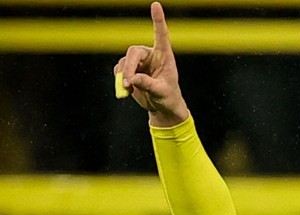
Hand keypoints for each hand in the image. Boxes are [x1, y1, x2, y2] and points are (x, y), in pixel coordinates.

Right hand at [113, 2, 187, 126]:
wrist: (161, 106)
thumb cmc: (168, 97)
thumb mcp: (161, 92)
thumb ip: (148, 85)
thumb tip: (132, 79)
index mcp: (164, 56)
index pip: (161, 35)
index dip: (158, 20)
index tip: (156, 5)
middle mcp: (150, 55)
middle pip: (133, 52)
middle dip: (129, 67)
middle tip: (128, 83)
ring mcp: (138, 61)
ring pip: (124, 62)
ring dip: (124, 76)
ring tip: (130, 89)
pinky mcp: (129, 69)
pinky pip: (119, 70)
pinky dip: (120, 79)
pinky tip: (128, 88)